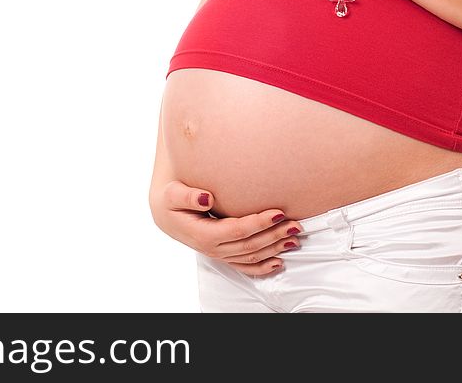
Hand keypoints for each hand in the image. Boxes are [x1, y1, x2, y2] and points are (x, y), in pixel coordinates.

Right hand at [150, 179, 301, 275]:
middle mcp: (214, 249)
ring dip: (274, 249)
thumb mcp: (172, 194)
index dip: (259, 223)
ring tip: (294, 238)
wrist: (165, 214)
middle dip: (274, 236)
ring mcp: (219, 254)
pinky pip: (245, 266)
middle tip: (295, 224)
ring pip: (251, 257)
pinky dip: (263, 267)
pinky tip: (279, 262)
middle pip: (250, 246)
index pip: (237, 231)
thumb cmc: (171, 201)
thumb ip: (187, 196)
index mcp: (204, 234)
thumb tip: (206, 198)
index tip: (278, 212)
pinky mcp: (223, 255)